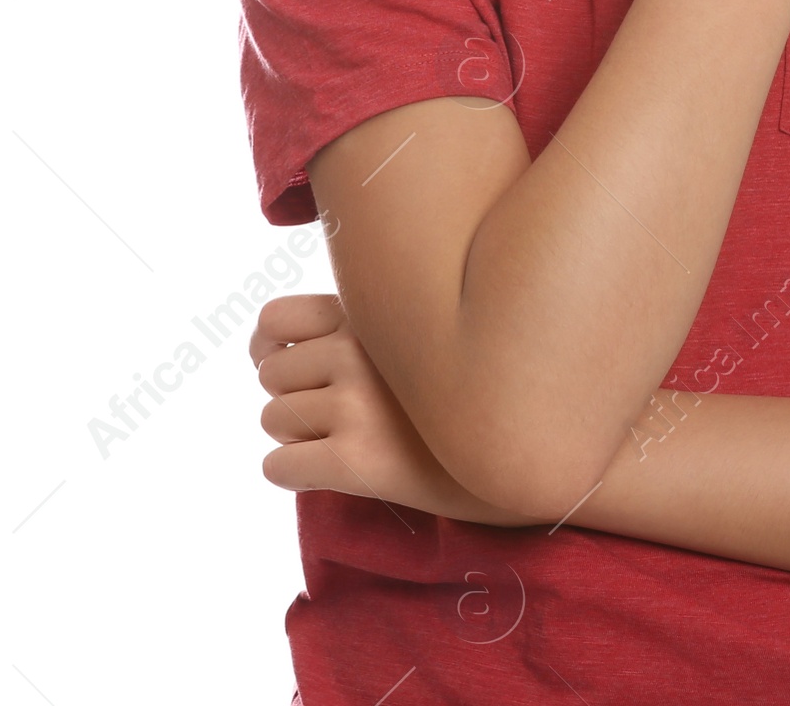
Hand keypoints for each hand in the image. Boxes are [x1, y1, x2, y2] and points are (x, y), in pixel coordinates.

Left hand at [249, 293, 541, 527]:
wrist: (520, 451)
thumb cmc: (465, 392)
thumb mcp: (418, 335)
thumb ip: (360, 326)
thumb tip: (268, 346)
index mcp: (371, 316)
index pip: (275, 318)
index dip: (269, 345)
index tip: (284, 364)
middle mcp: (358, 353)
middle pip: (271, 375)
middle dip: (291, 395)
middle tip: (333, 413)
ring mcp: (356, 406)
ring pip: (272, 419)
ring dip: (294, 435)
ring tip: (341, 439)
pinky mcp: (357, 461)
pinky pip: (279, 467)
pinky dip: (291, 472)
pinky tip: (329, 471)